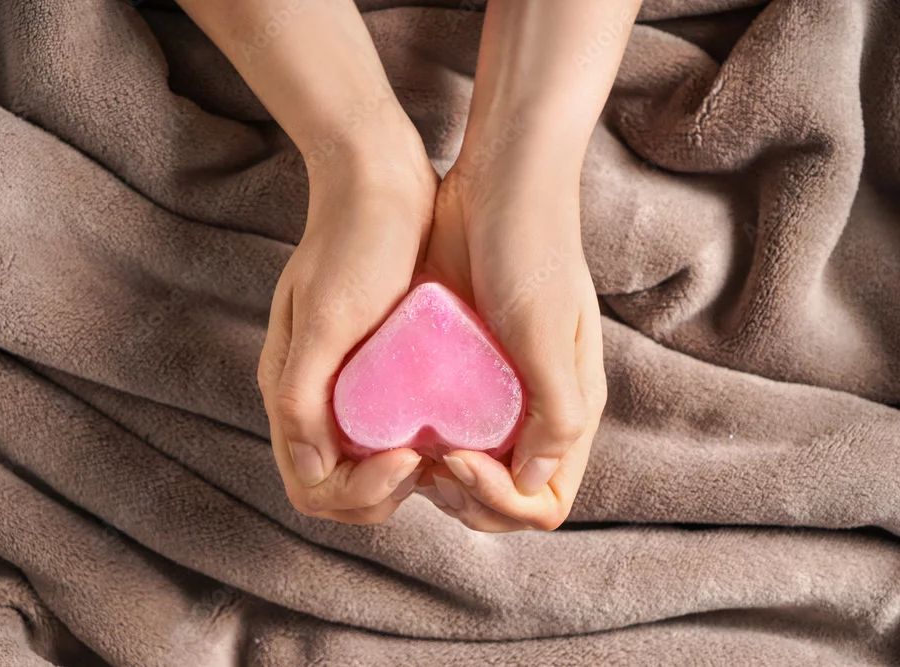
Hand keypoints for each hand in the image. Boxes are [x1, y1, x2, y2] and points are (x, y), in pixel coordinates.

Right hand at [257, 132, 437, 524]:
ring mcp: (344, 377)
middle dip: (383, 492)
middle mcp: (312, 392)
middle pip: (340, 483)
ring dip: (402, 471)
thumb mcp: (327, 318)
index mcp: (288, 389)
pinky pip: (390, 421)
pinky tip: (450, 423)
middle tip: (432, 461)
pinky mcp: (376, 360)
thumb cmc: (357, 241)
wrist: (379, 177)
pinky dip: (415, 437)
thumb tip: (311, 473)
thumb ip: (302, 397)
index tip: (407, 459)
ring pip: (367, 458)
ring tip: (446, 448)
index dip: (359, 492)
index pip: (314, 485)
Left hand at [420, 134, 607, 531]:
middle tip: (425, 462)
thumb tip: (532, 483)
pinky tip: (390, 419)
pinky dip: (417, 434)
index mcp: (568, 408)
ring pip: (468, 463)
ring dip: (435, 473)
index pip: (542, 500)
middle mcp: (533, 406)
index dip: (500, 501)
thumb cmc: (531, 250)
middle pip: (502, 493)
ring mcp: (494, 387)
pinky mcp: (457, 363)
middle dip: (464, 497)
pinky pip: (440, 419)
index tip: (458, 461)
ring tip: (403, 447)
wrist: (496, 183)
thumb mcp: (547, 333)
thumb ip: (557, 413)